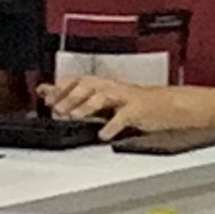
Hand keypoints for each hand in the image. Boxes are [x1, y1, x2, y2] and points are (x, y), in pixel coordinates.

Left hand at [44, 74, 206, 140]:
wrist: (169, 106)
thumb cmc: (136, 104)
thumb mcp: (108, 101)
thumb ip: (83, 100)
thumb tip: (54, 97)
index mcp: (104, 84)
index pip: (77, 79)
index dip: (60, 87)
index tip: (45, 95)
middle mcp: (113, 87)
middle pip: (88, 85)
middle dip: (70, 96)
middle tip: (57, 109)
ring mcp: (126, 97)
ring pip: (103, 95)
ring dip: (87, 105)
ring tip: (75, 116)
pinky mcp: (139, 110)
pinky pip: (123, 116)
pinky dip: (112, 125)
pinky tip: (103, 134)